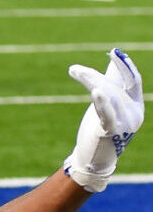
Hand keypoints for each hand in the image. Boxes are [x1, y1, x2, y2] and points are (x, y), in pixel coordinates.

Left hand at [64, 49, 143, 192]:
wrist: (93, 159)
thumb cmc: (100, 128)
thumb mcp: (108, 105)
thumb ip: (111, 84)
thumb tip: (112, 58)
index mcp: (136, 106)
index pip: (133, 81)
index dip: (125, 66)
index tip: (113, 52)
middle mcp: (135, 114)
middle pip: (115, 88)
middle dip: (95, 76)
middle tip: (74, 69)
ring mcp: (124, 125)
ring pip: (108, 97)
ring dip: (90, 82)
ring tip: (75, 71)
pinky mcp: (110, 133)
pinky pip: (106, 115)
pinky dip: (101, 102)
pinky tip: (95, 91)